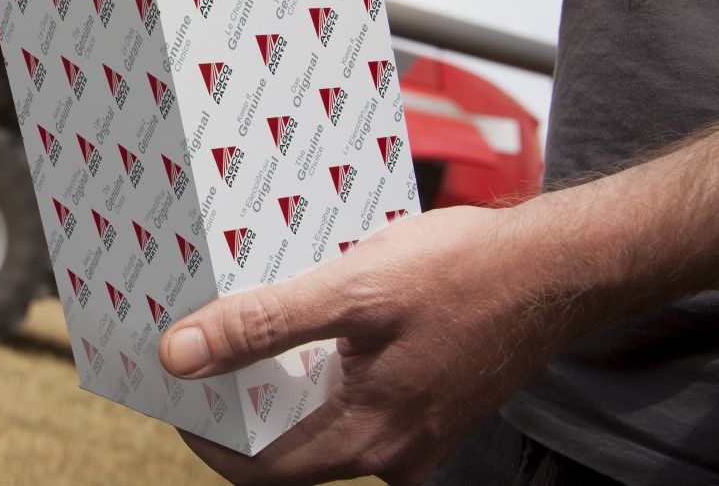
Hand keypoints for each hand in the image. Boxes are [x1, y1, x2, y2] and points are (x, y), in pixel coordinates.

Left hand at [157, 204, 582, 484]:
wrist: (561, 268)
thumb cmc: (467, 275)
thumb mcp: (353, 288)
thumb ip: (264, 325)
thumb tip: (183, 354)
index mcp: (370, 439)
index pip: (258, 468)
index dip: (205, 433)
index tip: (173, 386)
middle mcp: (392, 450)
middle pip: (287, 445)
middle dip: (239, 399)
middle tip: (200, 346)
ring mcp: (414, 429)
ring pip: (321, 415)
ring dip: (280, 376)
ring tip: (244, 319)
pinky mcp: (429, 401)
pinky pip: (356, 394)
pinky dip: (322, 361)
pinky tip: (308, 310)